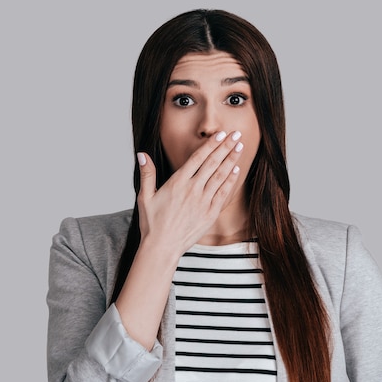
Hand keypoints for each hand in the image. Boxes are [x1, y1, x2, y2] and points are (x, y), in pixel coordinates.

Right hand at [136, 130, 243, 254]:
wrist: (162, 247)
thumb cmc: (152, 223)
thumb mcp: (145, 197)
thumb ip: (147, 174)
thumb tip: (142, 154)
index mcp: (177, 183)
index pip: (198, 158)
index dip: (211, 144)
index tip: (220, 134)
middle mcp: (192, 190)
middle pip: (213, 163)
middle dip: (226, 147)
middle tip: (236, 134)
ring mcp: (203, 202)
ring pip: (220, 176)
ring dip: (231, 160)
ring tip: (240, 147)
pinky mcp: (210, 214)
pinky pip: (223, 194)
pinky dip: (231, 181)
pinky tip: (236, 171)